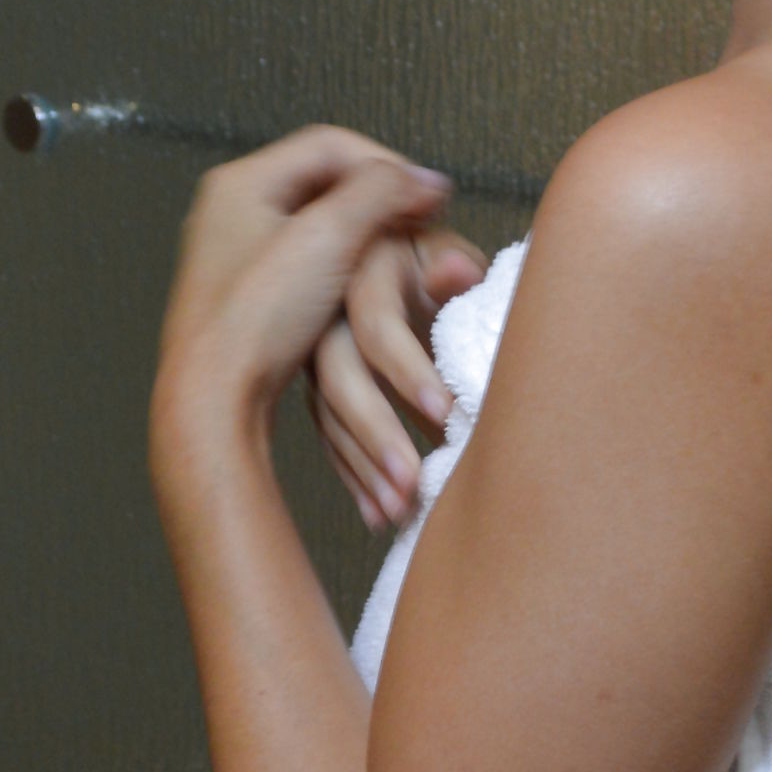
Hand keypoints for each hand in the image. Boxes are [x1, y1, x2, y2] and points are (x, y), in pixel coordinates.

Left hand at [150, 126, 458, 463]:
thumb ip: (380, 193)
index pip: (330, 144)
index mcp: (240, 183)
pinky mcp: (251, 294)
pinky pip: (310, 260)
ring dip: (367, 229)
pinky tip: (369, 286)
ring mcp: (239, 253)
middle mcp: (232, 210)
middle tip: (420, 217)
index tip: (428, 195)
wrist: (215, 401)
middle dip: (379, 195)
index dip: (388, 164)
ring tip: (403, 248)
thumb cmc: (256, 323)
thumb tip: (426, 178)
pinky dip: (347, 263)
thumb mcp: (328, 240)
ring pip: (319, 221)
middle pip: (325, 179)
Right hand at [308, 225, 483, 530]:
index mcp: (365, 267)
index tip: (445, 412)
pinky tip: (378, 515)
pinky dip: (354, 475)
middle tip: (411, 484)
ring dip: (363, 466)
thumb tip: (453, 270)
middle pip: (339, 375)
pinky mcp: (319, 384)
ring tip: (400, 511)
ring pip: (330, 411)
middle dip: (376, 432)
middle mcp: (328, 309)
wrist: (407, 261)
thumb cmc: (444, 264)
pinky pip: (329, 433)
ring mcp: (316, 349)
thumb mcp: (452, 256)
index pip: (378, 321)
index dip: (408, 367)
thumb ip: (454, 269)